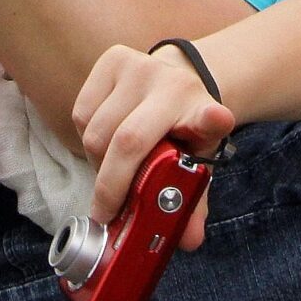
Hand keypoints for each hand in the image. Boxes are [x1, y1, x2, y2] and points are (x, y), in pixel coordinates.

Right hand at [73, 44, 234, 251]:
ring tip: (113, 169)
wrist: (175, 79)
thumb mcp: (195, 160)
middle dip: (111, 186)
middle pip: (128, 142)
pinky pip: (82, 114)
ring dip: (98, 163)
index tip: (218, 119)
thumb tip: (189, 240)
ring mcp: (139, 66)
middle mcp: (171, 83)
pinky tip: (105, 139)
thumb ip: (192, 200)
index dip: (212, 119)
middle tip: (106, 213)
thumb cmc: (182, 128)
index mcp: (201, 109)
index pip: (209, 116)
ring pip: (96, 132)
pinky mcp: (112, 59)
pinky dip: (87, 137)